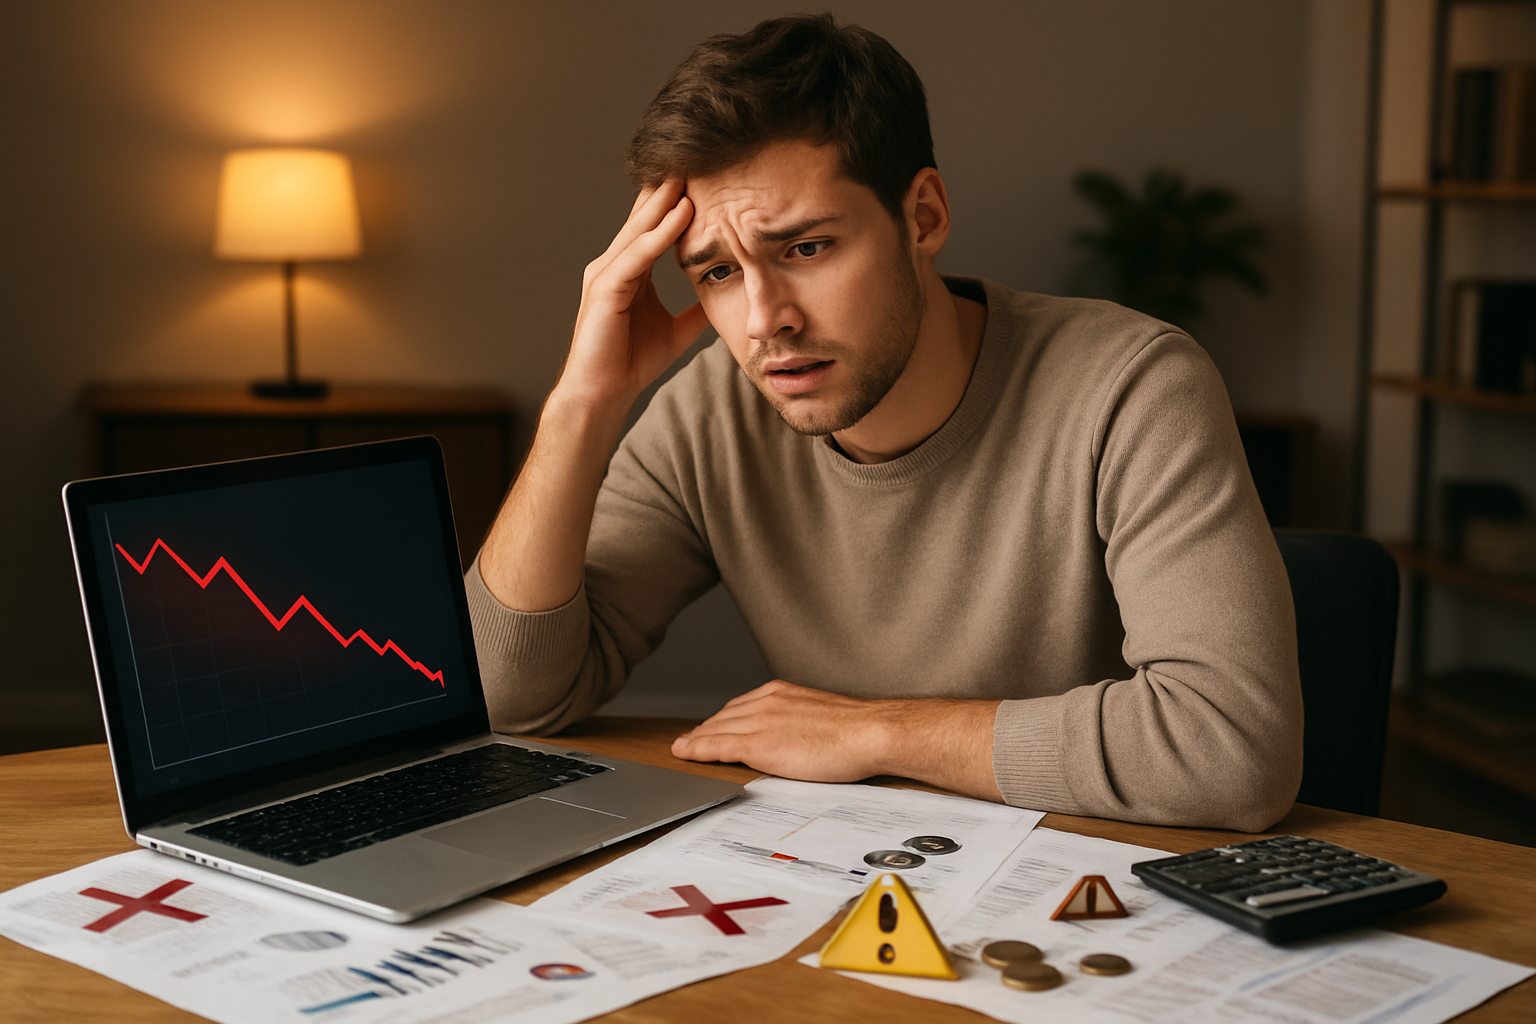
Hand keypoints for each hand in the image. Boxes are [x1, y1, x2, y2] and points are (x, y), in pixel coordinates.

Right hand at [558, 180, 712, 410]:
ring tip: (691, 172)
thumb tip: (723, 300)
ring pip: (640, 229)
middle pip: (644, 217)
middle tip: (696, 156)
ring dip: (666, 200)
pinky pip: (637, 254)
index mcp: (629, 271)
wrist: (602, 394)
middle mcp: (613, 265)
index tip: (705, 178)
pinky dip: (659, 233)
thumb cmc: (630, 363)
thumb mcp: (676, 330)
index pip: (654, 227)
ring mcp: (605, 273)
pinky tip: (681, 214)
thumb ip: (695, 311)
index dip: (676, 202)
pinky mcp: (605, 289)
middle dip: (669, 188)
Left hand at [671, 680, 1003, 799]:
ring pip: (716, 729)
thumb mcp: (820, 715)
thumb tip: (795, 733)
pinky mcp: (760, 743)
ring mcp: (760, 720)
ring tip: (683, 749)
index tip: (711, 728)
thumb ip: (798, 719)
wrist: (872, 732)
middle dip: (705, 729)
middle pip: (723, 716)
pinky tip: (685, 753)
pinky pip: (718, 746)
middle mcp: (766, 700)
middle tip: (689, 741)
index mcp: (781, 692)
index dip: (721, 720)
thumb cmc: (858, 729)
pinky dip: (697, 749)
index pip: (740, 706)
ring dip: (696, 740)